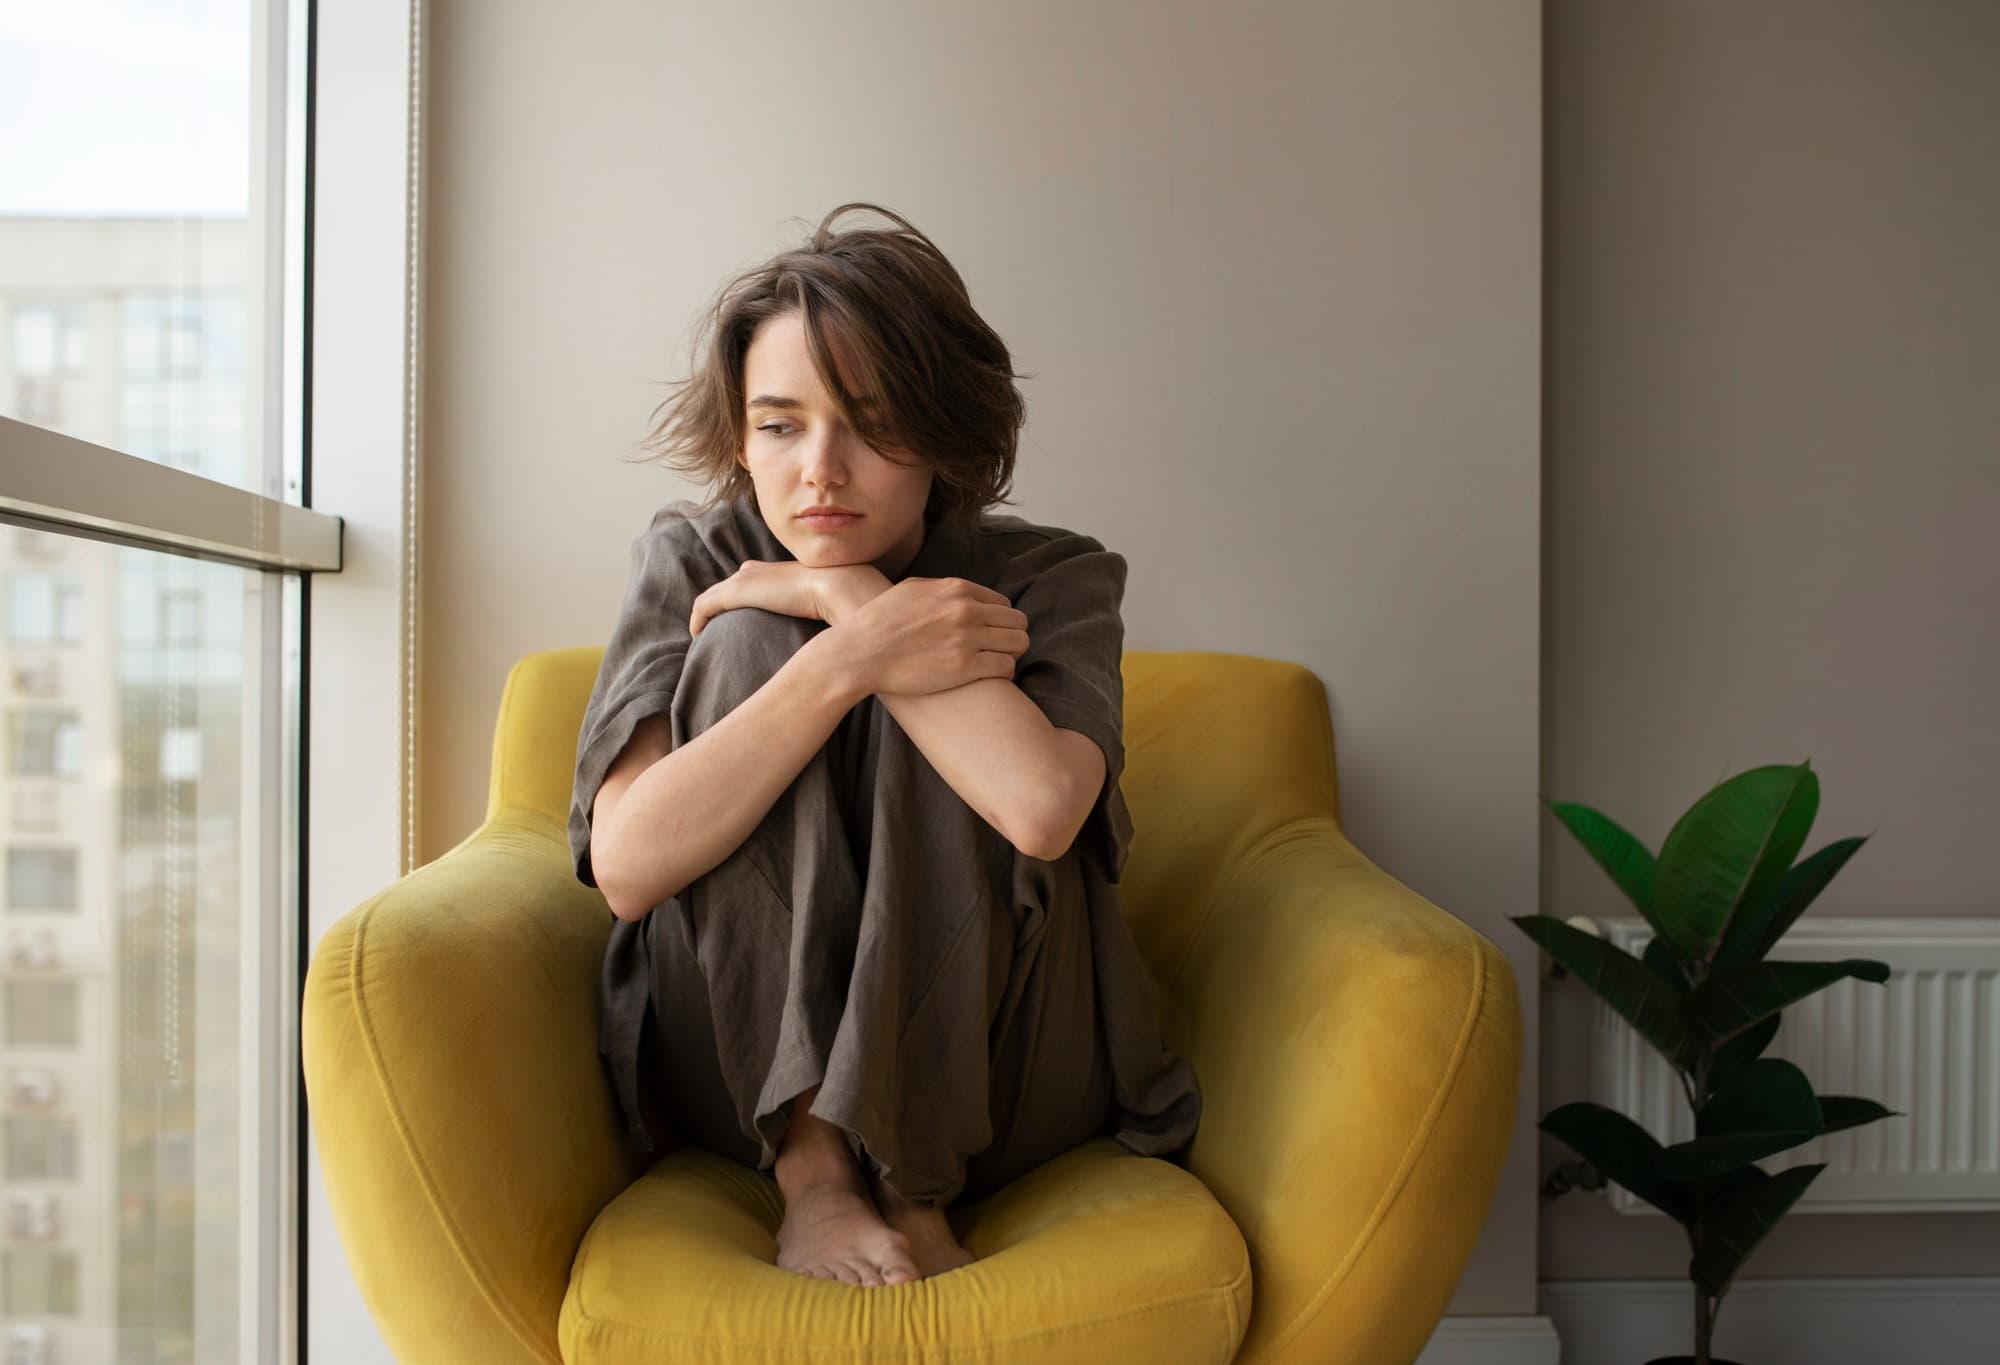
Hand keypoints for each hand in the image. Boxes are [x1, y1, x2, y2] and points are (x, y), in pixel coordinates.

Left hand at [688, 561, 886, 636]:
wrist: (844, 586)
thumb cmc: (850, 601)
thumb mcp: (842, 607)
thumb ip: (838, 616)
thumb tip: (850, 641)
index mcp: (782, 570)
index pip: (755, 578)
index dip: (747, 595)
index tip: (743, 615)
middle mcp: (761, 570)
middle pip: (732, 585)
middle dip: (721, 603)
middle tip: (714, 627)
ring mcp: (748, 579)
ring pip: (715, 596)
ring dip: (706, 614)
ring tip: (701, 634)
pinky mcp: (738, 591)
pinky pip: (705, 605)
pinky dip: (698, 618)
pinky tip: (696, 634)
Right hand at [823, 576, 1030, 697]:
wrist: (859, 653)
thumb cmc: (879, 623)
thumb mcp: (911, 590)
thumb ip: (941, 589)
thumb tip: (960, 594)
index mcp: (956, 590)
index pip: (1003, 603)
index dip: (999, 621)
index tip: (989, 634)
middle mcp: (967, 610)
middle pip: (1017, 622)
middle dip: (1010, 636)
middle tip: (996, 651)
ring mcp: (968, 638)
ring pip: (1019, 643)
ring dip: (1011, 654)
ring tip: (995, 663)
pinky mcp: (966, 667)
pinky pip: (1007, 667)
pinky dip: (1004, 673)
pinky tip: (990, 678)